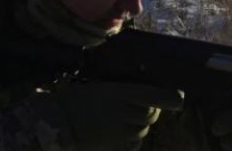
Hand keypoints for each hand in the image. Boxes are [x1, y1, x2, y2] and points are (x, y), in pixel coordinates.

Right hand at [52, 81, 183, 150]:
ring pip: (142, 130)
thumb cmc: (73, 99)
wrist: (53, 123)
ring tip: (128, 117)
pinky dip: (133, 138)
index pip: (156, 97)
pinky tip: (124, 132)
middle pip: (151, 114)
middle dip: (152, 110)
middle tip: (144, 105)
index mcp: (120, 92)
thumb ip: (122, 90)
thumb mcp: (99, 87)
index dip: (170, 98)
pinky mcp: (113, 145)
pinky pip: (132, 143)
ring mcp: (118, 131)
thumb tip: (144, 92)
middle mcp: (123, 112)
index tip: (178, 98)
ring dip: (141, 124)